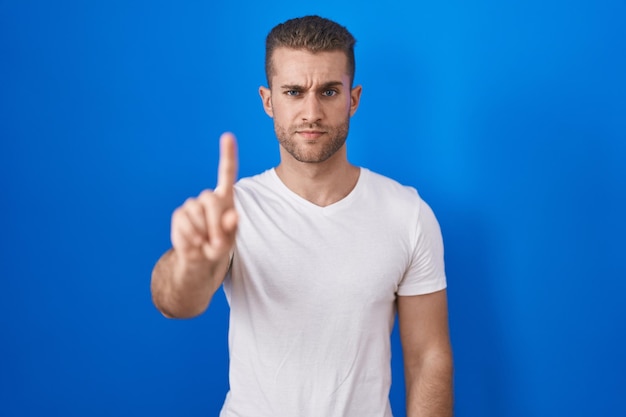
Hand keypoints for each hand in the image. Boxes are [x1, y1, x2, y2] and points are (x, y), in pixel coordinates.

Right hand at [170, 132, 237, 263]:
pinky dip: (191, 236)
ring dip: (202, 232)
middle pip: (210, 199)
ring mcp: (192, 205)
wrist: (199, 259)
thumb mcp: (228, 241)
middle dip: (215, 222)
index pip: (227, 173)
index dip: (227, 155)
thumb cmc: (218, 247)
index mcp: (225, 198)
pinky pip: (184, 222)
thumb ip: (231, 230)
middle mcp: (209, 198)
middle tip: (216, 240)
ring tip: (204, 242)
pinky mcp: (180, 214)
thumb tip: (233, 216)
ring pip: (196, 212)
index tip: (228, 136)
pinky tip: (194, 242)